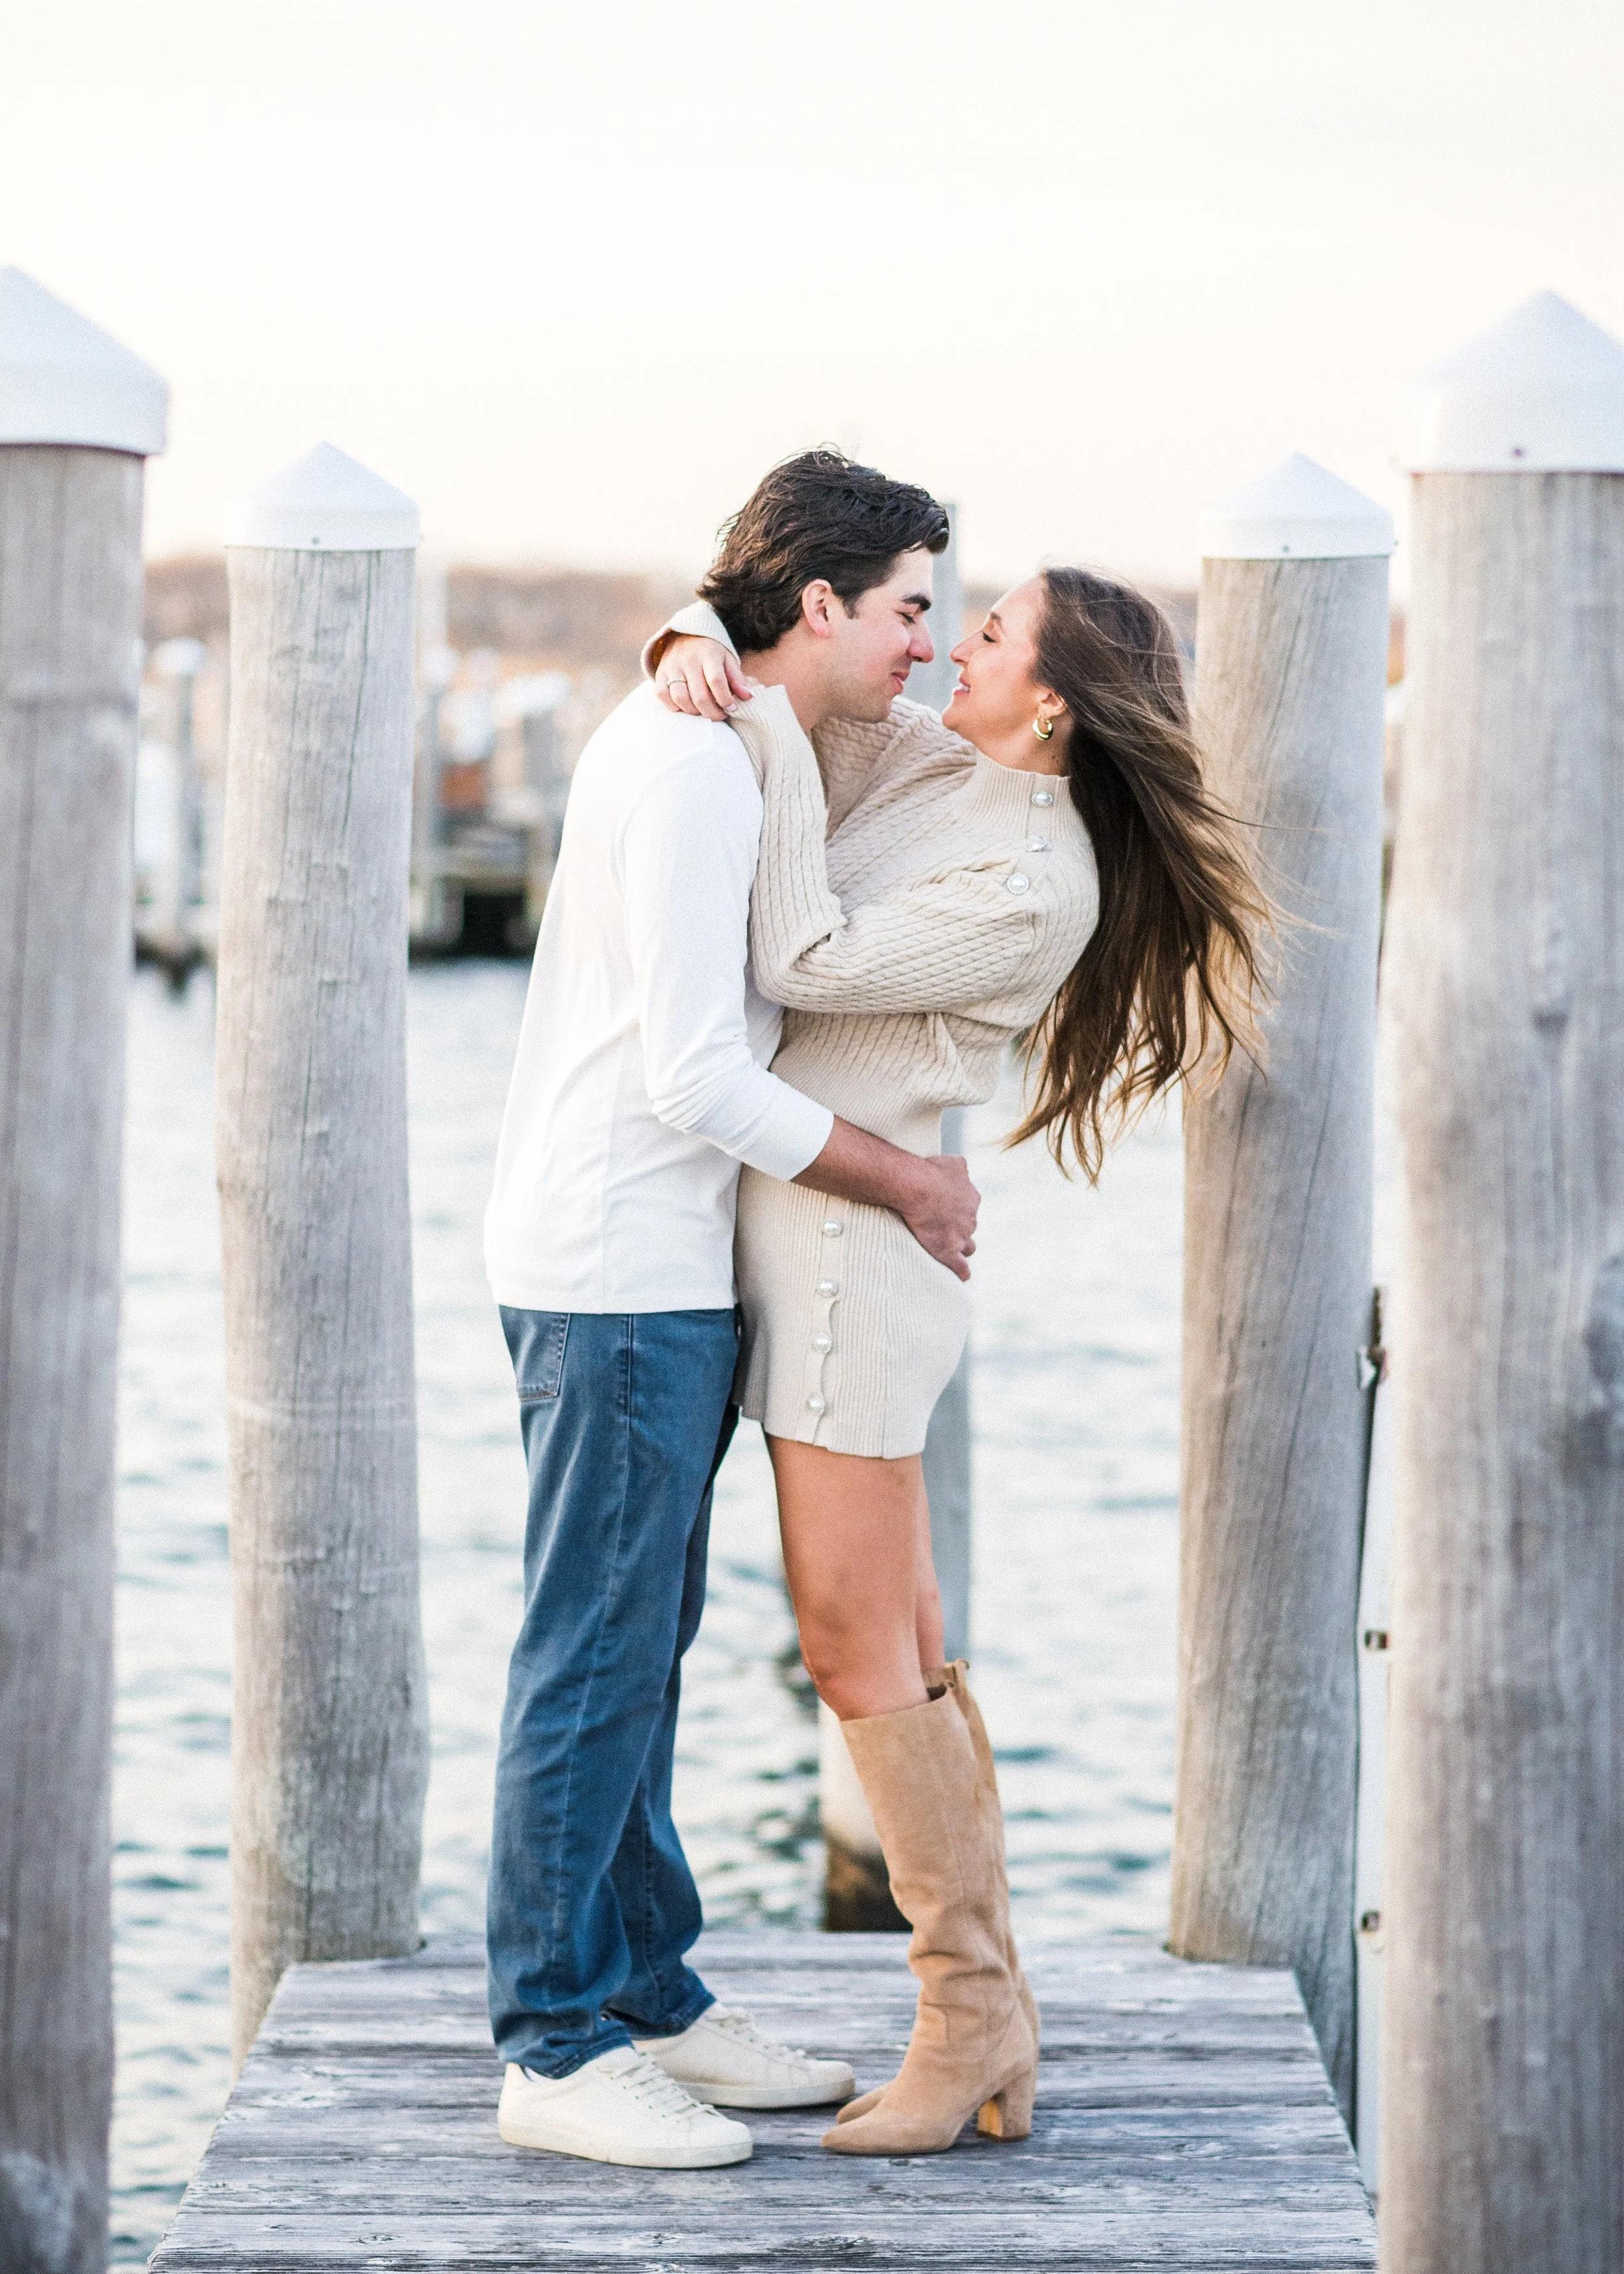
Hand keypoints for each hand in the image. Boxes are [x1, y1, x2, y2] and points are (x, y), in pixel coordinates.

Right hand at [655, 636, 752, 722]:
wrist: (684, 634)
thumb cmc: (710, 652)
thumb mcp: (727, 659)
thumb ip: (737, 678)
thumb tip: (748, 697)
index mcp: (708, 654)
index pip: (716, 681)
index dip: (725, 699)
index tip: (732, 707)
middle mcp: (688, 660)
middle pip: (700, 696)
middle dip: (712, 712)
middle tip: (720, 715)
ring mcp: (672, 667)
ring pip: (680, 698)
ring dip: (694, 712)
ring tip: (703, 710)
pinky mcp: (660, 673)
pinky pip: (662, 695)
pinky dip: (673, 706)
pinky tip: (685, 706)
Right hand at [898, 1152, 978, 1281]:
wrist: (917, 1187)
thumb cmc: (930, 1172)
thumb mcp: (954, 1162)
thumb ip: (961, 1168)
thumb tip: (961, 1170)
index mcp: (972, 1198)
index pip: (969, 1206)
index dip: (956, 1208)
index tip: (943, 1208)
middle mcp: (971, 1218)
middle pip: (968, 1226)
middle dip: (958, 1227)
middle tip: (940, 1225)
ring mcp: (961, 1236)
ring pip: (968, 1247)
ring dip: (960, 1247)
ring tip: (948, 1248)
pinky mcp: (949, 1252)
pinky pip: (961, 1268)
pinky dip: (961, 1272)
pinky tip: (960, 1275)